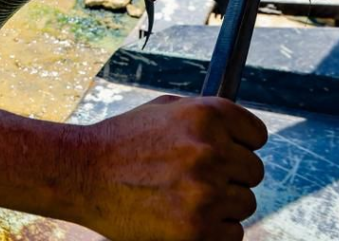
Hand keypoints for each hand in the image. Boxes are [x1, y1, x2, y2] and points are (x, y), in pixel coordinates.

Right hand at [77, 95, 266, 240]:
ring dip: (221, 204)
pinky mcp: (197, 229)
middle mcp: (210, 150)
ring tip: (182, 198)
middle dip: (229, 176)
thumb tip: (241, 132)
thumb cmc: (121, 142)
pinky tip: (183, 217)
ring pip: (244, 203)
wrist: (82, 174)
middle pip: (253, 171)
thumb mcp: (162, 111)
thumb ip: (204, 117)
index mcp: (205, 115)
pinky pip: (232, 233)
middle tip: (195, 179)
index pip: (256, 134)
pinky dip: (213, 231)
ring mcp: (205, 191)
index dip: (241, 144)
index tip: (227, 152)